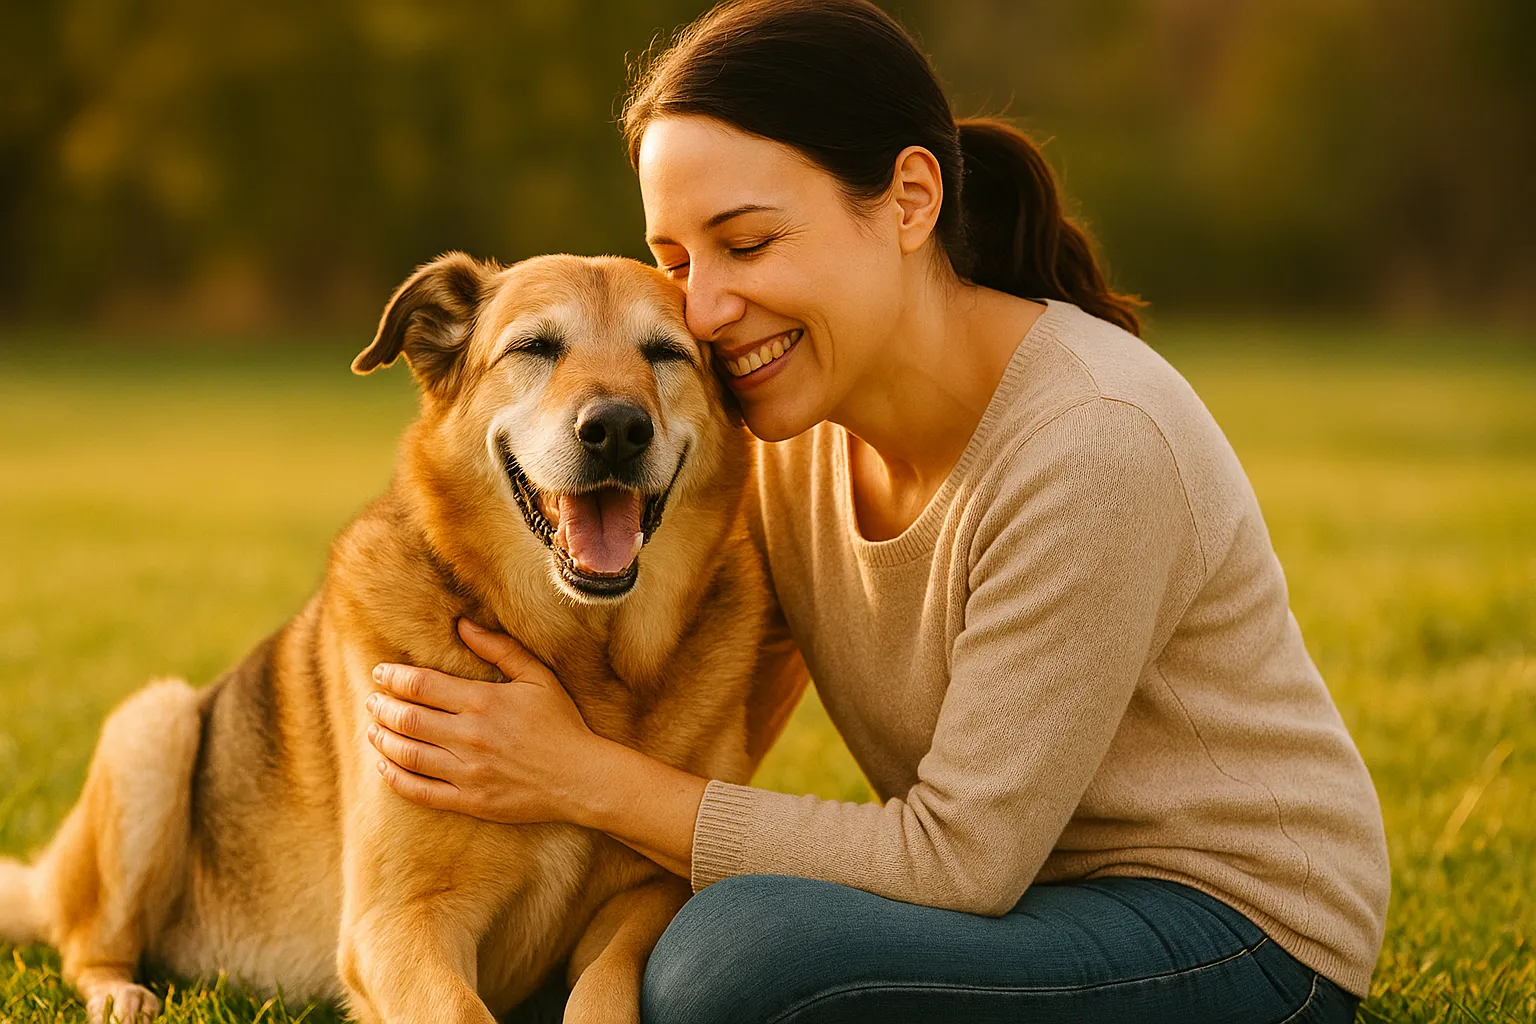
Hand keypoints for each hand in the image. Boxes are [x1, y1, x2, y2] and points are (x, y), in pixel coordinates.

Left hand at [365, 618, 600, 822]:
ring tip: (372, 730)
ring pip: (407, 754)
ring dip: (382, 740)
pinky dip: (395, 778)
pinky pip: (420, 791)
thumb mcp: (537, 676)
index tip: (380, 672)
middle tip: (371, 700)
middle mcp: (470, 736)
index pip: (421, 685)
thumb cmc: (560, 723)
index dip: (394, 677)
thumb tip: (463, 624)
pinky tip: (384, 766)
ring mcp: (467, 771)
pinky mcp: (469, 801)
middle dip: (381, 707)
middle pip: (406, 719)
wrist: (580, 778)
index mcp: (483, 702)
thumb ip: (499, 648)